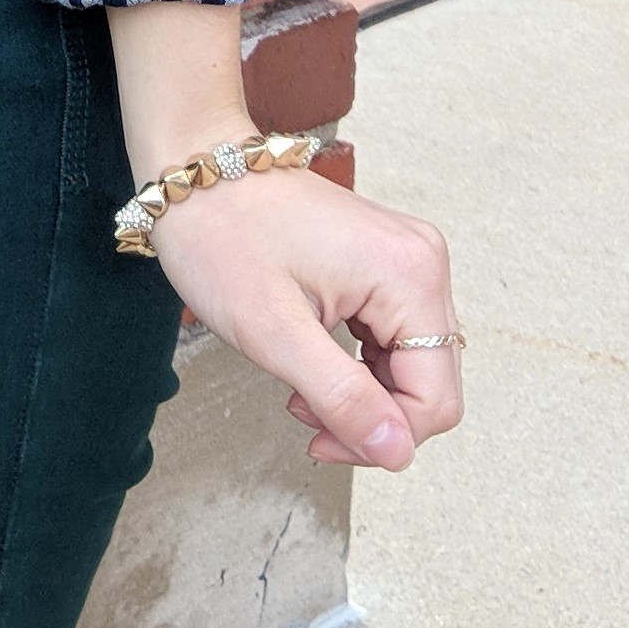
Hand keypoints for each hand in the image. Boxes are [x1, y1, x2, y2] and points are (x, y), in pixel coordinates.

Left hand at [149, 167, 462, 473]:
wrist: (193, 173)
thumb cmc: (223, 236)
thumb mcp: (275, 334)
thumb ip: (342, 399)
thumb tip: (396, 454)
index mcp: (410, 277)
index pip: (435, 400)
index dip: (381, 438)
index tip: (317, 439)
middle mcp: (423, 264)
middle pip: (431, 385)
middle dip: (371, 419)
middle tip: (303, 416)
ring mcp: (406, 260)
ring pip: (413, 368)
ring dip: (361, 396)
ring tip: (299, 388)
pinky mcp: (385, 264)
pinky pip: (393, 339)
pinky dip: (358, 368)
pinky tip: (312, 364)